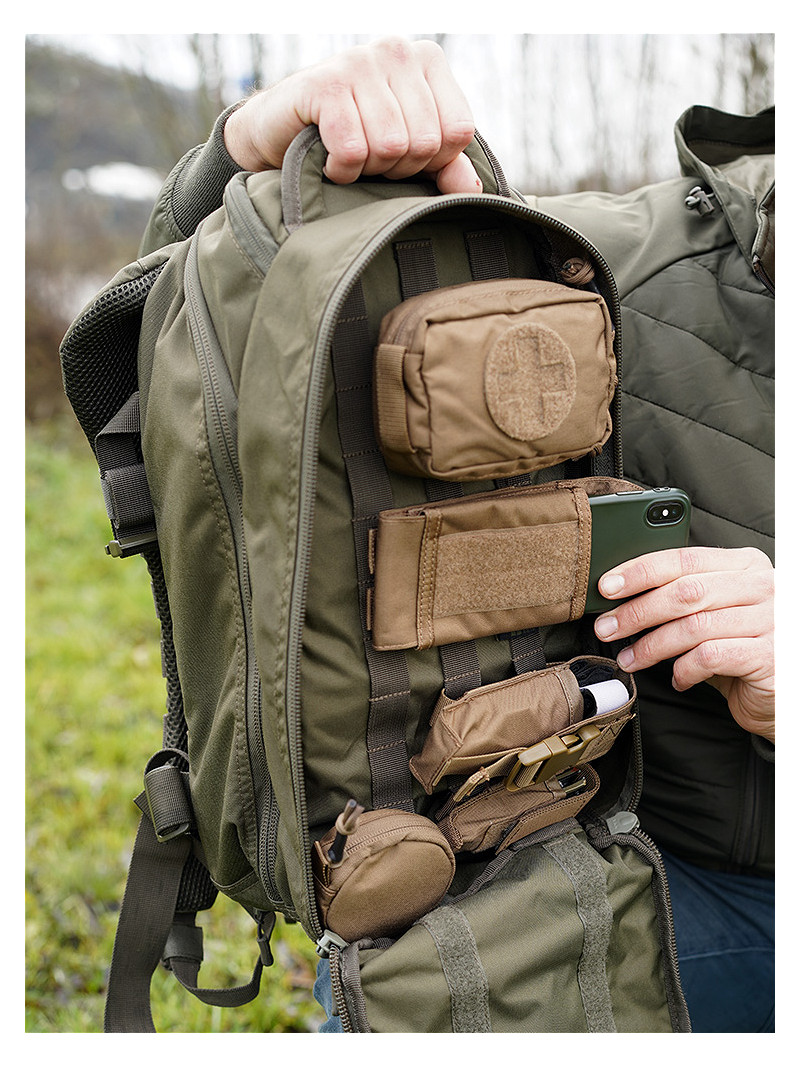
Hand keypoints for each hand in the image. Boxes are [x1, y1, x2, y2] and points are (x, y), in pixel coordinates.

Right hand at [223, 36, 481, 193]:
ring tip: (349, 156)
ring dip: (367, 169)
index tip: (402, 156)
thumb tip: (470, 190)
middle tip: (369, 158)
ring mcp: (360, 61)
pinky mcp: (325, 84)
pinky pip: (352, 150)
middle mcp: (398, 50)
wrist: (279, 130)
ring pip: (389, 147)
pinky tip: (329, 159)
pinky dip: (341, 170)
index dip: (432, 161)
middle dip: (396, 168)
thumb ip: (445, 165)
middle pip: (424, 143)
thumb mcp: (406, 150)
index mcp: (428, 61)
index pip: (458, 131)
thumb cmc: (351, 137)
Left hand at [593, 547, 774, 742]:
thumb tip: (622, 598)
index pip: (684, 559)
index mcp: (745, 566)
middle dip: (637, 611)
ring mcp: (771, 620)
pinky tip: (677, 678)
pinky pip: (710, 657)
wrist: (785, 694)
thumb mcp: (717, 613)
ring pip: (693, 626)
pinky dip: (684, 669)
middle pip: (684, 591)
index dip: (640, 571)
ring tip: (630, 658)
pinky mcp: (769, 656)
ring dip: (651, 645)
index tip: (607, 587)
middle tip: (607, 627)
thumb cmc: (744, 648)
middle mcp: (762, 587)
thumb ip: (684, 599)